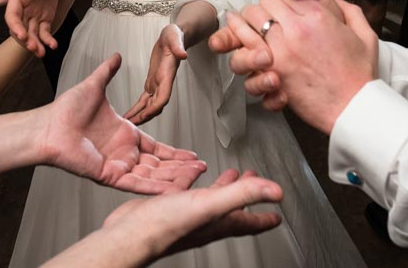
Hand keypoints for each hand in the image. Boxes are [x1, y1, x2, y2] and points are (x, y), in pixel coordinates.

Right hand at [6, 0, 64, 56]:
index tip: (22, 35)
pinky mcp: (45, 16)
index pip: (11, 15)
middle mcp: (23, 7)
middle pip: (20, 28)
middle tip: (34, 48)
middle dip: (25, 40)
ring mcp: (34, 13)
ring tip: (43, 52)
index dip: (15, 26)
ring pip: (32, 33)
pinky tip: (54, 45)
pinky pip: (45, 31)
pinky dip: (48, 39)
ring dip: (35, 44)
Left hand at [41, 54, 206, 193]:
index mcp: (125, 135)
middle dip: (181, 169)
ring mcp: (117, 166)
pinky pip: (136, 184)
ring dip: (173, 179)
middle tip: (203, 170)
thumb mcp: (95, 85)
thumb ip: (108, 71)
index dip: (176, 153)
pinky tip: (172, 189)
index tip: (194, 155)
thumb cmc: (66, 109)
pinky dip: (154, 188)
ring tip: (195, 179)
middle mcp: (124, 153)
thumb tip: (116, 55)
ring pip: (152, 177)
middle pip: (160, 165)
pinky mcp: (109, 176)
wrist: (49, 125)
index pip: (157, 148)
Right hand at [101, 169, 282, 260]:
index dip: (265, 218)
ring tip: (229, 174)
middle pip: (232, 209)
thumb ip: (242, 195)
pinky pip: (187, 193)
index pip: (249, 222)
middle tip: (254, 182)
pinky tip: (190, 173)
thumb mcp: (211, 205)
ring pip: (211, 200)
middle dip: (246, 196)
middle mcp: (205, 221)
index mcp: (220, 222)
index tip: (277, 215)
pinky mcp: (169, 208)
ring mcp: (187, 216)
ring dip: (222, 187)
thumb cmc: (167, 225)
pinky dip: (194, 181)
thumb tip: (276, 192)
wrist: (130, 233)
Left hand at [124, 24, 186, 124]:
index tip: (146, 115)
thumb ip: (178, 46)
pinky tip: (130, 114)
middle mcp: (164, 82)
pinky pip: (145, 99)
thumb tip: (183, 55)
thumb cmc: (175, 36)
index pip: (164, 96)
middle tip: (132, 126)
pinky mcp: (153, 82)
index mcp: (168, 75)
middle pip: (156, 106)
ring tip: (128, 124)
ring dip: (140, 115)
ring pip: (150, 105)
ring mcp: (158, 84)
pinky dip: (138, 107)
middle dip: (145, 117)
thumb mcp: (175, 37)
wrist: (174, 36)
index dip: (155, 107)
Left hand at [216, 0, 378, 133]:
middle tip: (263, 19)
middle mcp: (297, 28)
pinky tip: (243, 47)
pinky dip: (242, 46)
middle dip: (263, 9)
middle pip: (265, 3)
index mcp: (318, 15)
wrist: (354, 107)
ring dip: (246, 23)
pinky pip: (246, 49)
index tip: (282, 8)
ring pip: (250, 21)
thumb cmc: (359, 75)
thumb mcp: (365, 35)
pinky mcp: (273, 71)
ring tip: (244, 26)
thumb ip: (350, 12)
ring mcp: (282, 49)